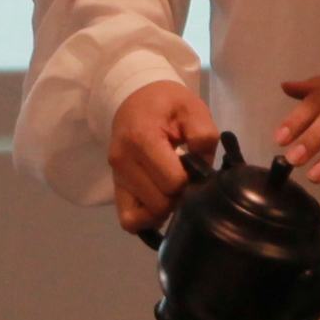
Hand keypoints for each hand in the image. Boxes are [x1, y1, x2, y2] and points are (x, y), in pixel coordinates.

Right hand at [110, 79, 216, 233]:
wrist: (135, 98)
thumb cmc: (167, 103)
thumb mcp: (193, 108)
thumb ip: (204, 137)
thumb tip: (203, 172)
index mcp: (142, 140)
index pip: (173, 182)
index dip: (191, 181)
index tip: (195, 168)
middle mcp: (123, 162)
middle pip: (159, 203)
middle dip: (179, 196)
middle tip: (187, 178)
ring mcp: (116, 177)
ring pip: (145, 215)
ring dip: (164, 208)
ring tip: (173, 188)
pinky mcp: (114, 188)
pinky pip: (128, 220)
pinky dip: (146, 218)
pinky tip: (159, 202)